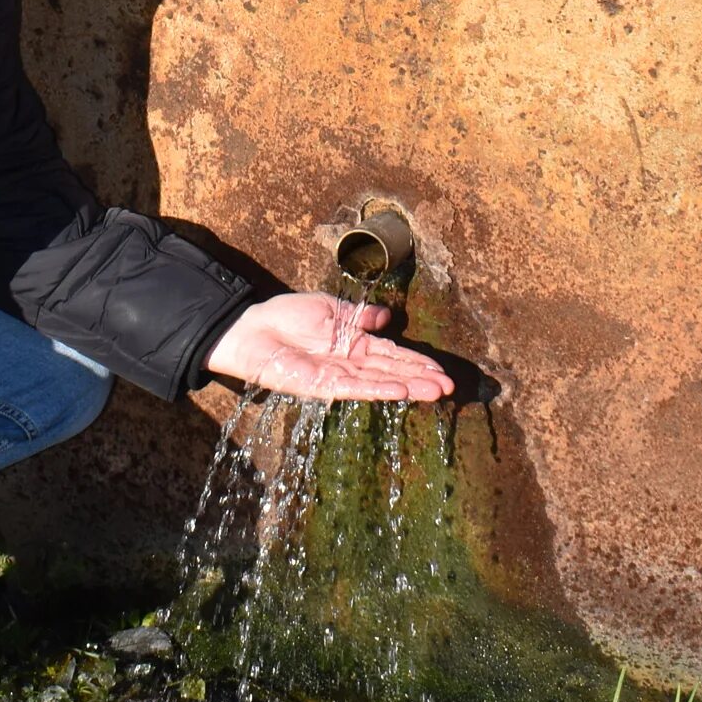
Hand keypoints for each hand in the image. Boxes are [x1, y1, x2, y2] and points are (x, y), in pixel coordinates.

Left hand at [205, 293, 453, 401]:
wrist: (251, 328)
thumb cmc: (285, 317)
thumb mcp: (328, 308)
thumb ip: (358, 316)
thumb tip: (386, 317)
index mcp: (353, 344)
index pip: (392, 355)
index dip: (417, 363)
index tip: (442, 372)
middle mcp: (349, 364)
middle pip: (391, 372)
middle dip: (421, 379)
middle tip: (449, 388)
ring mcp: (336, 377)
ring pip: (378, 383)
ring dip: (407, 387)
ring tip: (434, 393)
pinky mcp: (320, 386)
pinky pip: (353, 389)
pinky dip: (376, 390)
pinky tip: (399, 391)